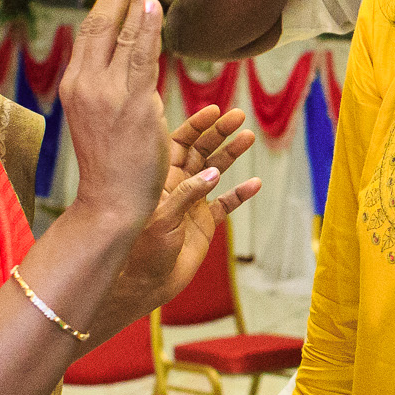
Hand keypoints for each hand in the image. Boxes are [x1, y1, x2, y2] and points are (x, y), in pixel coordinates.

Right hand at [63, 0, 170, 227]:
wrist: (112, 203)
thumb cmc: (113, 166)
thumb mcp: (103, 118)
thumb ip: (112, 88)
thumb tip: (131, 63)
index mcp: (75, 85)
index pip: (90, 31)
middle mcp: (84, 83)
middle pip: (101, 23)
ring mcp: (106, 93)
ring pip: (122, 35)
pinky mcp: (131, 104)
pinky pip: (140, 57)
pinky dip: (147, 27)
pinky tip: (153, 4)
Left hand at [103, 105, 261, 322]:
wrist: (142, 284)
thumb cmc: (140, 249)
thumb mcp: (160, 217)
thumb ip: (187, 194)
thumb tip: (215, 172)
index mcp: (158, 177)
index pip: (179, 142)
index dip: (197, 125)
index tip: (215, 110)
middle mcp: (176, 185)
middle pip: (201, 150)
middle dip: (219, 132)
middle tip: (239, 116)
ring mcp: (191, 203)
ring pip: (216, 171)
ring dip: (232, 154)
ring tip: (249, 137)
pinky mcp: (204, 224)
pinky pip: (226, 204)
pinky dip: (240, 194)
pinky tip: (255, 184)